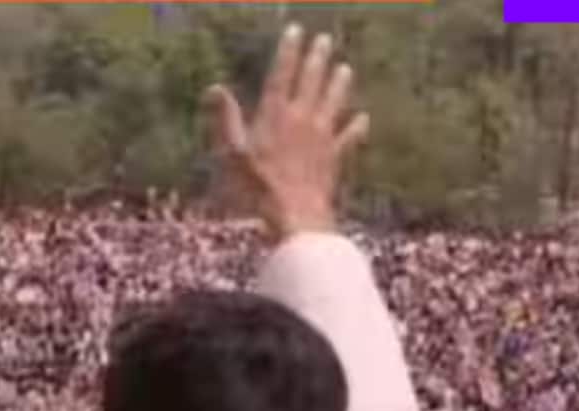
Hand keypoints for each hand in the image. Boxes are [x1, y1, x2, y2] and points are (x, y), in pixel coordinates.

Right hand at [204, 25, 368, 238]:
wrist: (295, 212)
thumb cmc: (258, 185)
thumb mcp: (233, 152)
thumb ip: (226, 118)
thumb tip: (215, 88)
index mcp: (275, 114)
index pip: (283, 74)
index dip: (289, 51)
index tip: (296, 30)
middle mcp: (302, 118)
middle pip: (312, 81)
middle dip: (318, 58)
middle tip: (324, 40)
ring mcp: (322, 136)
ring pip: (334, 102)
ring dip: (340, 84)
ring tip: (345, 69)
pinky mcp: (335, 156)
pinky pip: (349, 137)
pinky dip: (357, 127)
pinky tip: (362, 119)